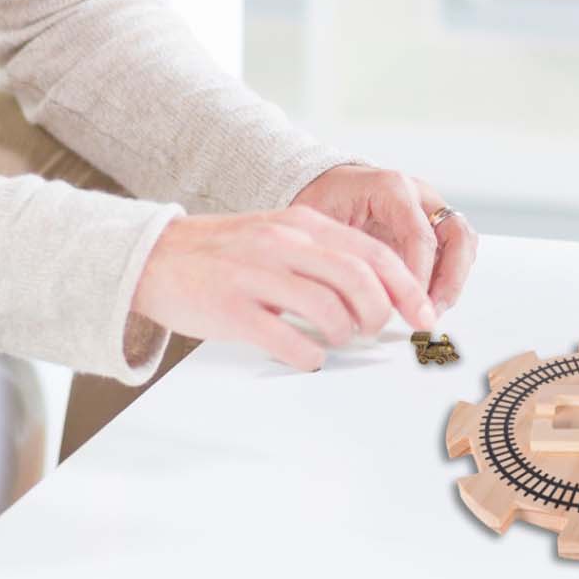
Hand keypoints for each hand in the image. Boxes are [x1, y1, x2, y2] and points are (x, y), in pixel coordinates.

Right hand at [131, 207, 437, 370]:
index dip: (407, 287)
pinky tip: (307, 355)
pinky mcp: (232, 310)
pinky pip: (287, 339)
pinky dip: (309, 355)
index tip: (424, 315)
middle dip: (382, 313)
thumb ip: (325, 253)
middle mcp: (283, 243)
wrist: (154, 256)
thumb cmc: (224, 252)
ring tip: (338, 339)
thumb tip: (381, 287)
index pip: (373, 253)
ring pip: (329, 309)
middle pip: (359, 279)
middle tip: (379, 331)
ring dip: (345, 334)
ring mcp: (256, 275)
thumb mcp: (279, 233)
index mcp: (302, 223)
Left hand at [290, 165, 477, 313]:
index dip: (419, 275)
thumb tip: (356, 298)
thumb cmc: (322, 201)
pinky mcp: (433, 224)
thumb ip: (339, 253)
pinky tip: (427, 299)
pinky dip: (449, 276)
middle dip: (450, 279)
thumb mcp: (320, 222)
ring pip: (464, 241)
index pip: (420, 235)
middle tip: (431, 310)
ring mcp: (430, 208)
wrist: (326, 185)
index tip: (410, 304)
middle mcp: (418, 194)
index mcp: (391, 188)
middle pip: (456, 234)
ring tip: (431, 309)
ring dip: (454, 279)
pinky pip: (456, 249)